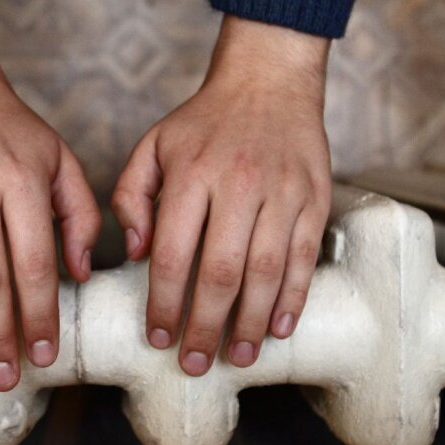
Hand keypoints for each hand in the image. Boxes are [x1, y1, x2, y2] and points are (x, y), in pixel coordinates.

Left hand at [112, 15, 331, 374]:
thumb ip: (131, 197)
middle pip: (221, 271)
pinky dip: (295, 296)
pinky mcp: (313, 198)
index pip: (173, 253)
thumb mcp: (152, 146)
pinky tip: (281, 326)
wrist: (267, 82)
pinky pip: (306, 256)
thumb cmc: (203, 122)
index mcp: (192, 173)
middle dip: (206, 325)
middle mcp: (238, 184)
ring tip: (239, 356)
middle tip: (195, 362)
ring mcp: (282, 192)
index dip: (164, 302)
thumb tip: (135, 252)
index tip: (158, 336)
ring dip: (252, 322)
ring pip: (267, 271)